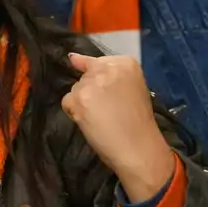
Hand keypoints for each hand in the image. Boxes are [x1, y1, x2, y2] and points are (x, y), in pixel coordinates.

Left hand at [62, 53, 175, 201]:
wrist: (139, 148)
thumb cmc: (138, 122)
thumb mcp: (132, 89)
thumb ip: (106, 73)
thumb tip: (72, 58)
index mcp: (126, 63)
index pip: (98, 62)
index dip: (102, 82)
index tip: (113, 96)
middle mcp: (107, 68)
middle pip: (86, 76)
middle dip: (93, 92)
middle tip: (110, 110)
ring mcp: (92, 83)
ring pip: (76, 89)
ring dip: (83, 103)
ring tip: (103, 118)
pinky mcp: (79, 99)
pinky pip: (68, 102)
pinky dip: (75, 113)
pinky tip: (92, 123)